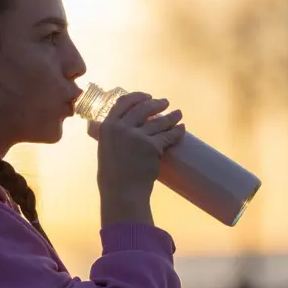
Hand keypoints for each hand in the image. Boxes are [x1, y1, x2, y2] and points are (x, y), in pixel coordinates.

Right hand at [90, 92, 185, 225]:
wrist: (122, 191)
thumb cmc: (112, 174)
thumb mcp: (105, 148)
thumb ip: (109, 135)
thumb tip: (112, 126)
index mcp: (108, 126)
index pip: (124, 102)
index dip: (137, 97)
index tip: (147, 96)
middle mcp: (122, 128)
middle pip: (143, 108)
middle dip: (156, 103)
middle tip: (165, 102)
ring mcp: (138, 136)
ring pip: (159, 121)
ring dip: (171, 116)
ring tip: (178, 113)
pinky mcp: (152, 146)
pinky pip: (168, 135)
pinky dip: (177, 131)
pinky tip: (182, 128)